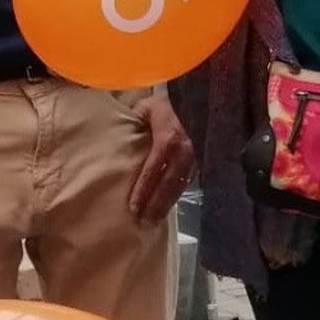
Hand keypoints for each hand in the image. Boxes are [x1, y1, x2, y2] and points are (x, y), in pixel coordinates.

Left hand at [129, 91, 194, 221]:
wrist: (202, 96)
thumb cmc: (170, 101)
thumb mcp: (148, 107)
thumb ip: (134, 121)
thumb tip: (117, 135)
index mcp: (168, 140)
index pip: (152, 171)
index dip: (143, 191)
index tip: (133, 208)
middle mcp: (184, 153)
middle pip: (167, 185)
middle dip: (154, 206)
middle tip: (143, 223)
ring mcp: (196, 158)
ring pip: (179, 186)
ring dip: (166, 205)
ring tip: (154, 220)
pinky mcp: (202, 159)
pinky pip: (187, 181)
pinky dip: (176, 195)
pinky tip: (167, 205)